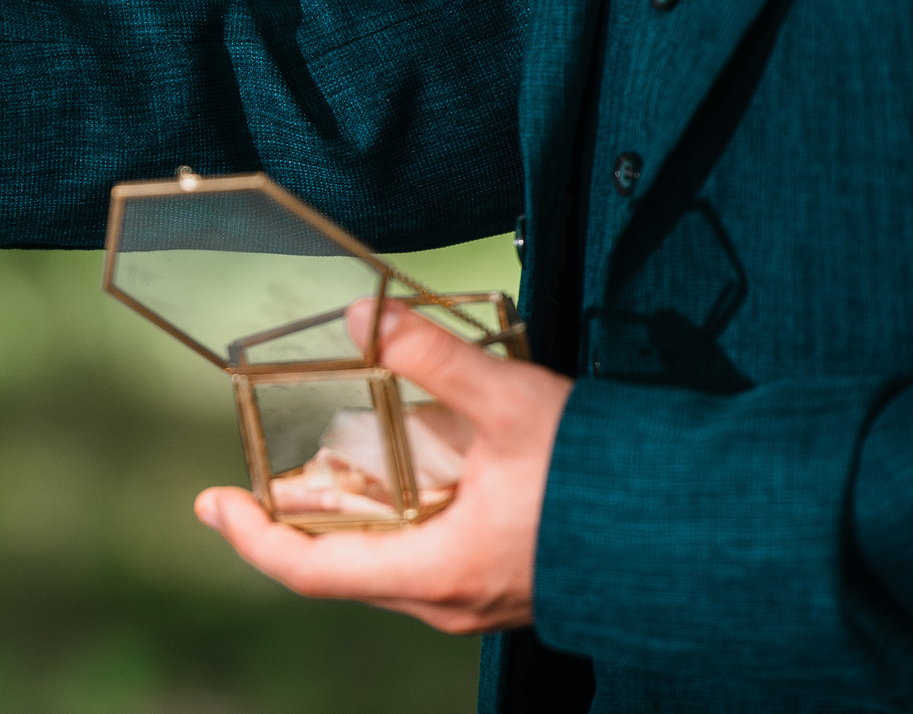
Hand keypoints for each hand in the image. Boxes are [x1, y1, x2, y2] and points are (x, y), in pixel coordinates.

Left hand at [195, 300, 573, 633]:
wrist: (701, 528)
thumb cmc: (607, 477)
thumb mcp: (510, 402)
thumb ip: (433, 357)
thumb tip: (364, 313)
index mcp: (438, 570)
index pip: (311, 571)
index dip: (251, 537)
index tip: (210, 503)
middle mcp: (450, 599)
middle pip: (344, 566)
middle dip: (298, 519)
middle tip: (262, 476)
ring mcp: (480, 599)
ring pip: (388, 561)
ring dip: (354, 515)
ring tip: (326, 464)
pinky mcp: (507, 583)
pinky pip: (429, 556)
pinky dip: (403, 517)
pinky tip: (410, 469)